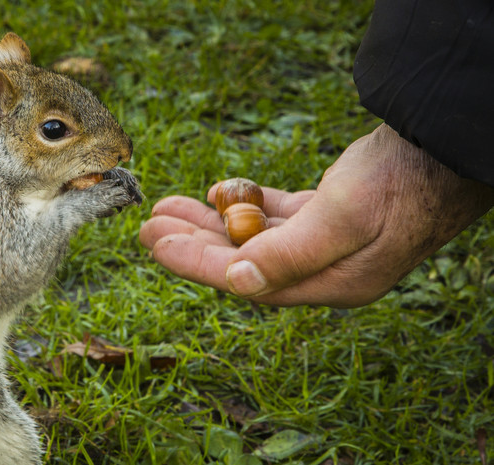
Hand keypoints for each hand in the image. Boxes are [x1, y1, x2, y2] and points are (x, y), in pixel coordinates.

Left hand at [139, 124, 493, 307]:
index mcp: (331, 281)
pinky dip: (244, 205)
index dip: (196, 264)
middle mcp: (325, 268)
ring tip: (168, 207)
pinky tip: (216, 195)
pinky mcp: (328, 214)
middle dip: (193, 243)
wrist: (443, 147)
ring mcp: (326, 241)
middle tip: (149, 225)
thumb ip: (290, 253)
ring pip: (253, 236)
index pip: (248, 281)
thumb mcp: (344, 216)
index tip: (155, 244)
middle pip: (242, 260)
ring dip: (210, 221)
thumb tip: (238, 282)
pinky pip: (273, 215)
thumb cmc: (400, 183)